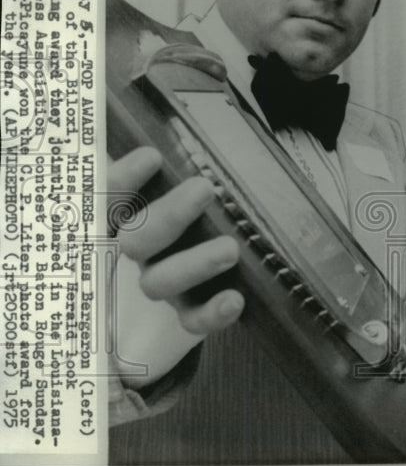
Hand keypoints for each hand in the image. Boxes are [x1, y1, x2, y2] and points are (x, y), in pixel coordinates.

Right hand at [110, 147, 240, 387]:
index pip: (111, 196)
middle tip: (204, 189)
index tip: (151, 157)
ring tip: (230, 249)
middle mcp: (141, 252)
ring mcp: (162, 282)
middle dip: (169, 215)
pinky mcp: (188, 310)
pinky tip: (234, 300)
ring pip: (159, 282)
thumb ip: (185, 176)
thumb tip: (191, 146)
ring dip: (194, 264)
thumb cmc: (208, 209)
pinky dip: (211, 313)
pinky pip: (192, 320)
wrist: (227, 260)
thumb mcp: (194, 188)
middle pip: (135, 240)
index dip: (124, 179)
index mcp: (132, 216)